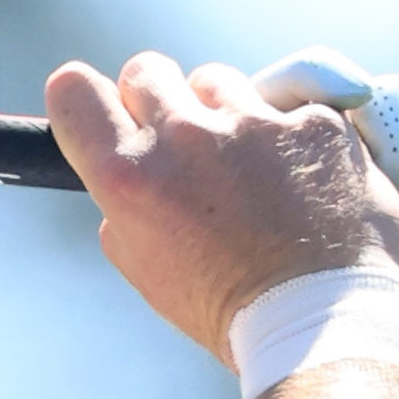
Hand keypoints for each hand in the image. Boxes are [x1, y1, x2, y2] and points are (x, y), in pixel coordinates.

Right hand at [44, 51, 398, 365]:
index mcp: (129, 178)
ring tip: (251, 172)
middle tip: (183, 144)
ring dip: (224, 115)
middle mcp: (184, 138)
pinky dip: (288, 137)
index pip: (73, 92)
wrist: (325, 328)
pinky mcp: (313, 121)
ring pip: (217, 82)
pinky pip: (286, 106)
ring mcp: (254, 123)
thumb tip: (129, 173)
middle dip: (158, 101)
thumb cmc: (230, 312)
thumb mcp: (149, 272)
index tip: (109, 115)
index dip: (86, 101)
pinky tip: (302, 184)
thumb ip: (126, 211)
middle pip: (146, 70)